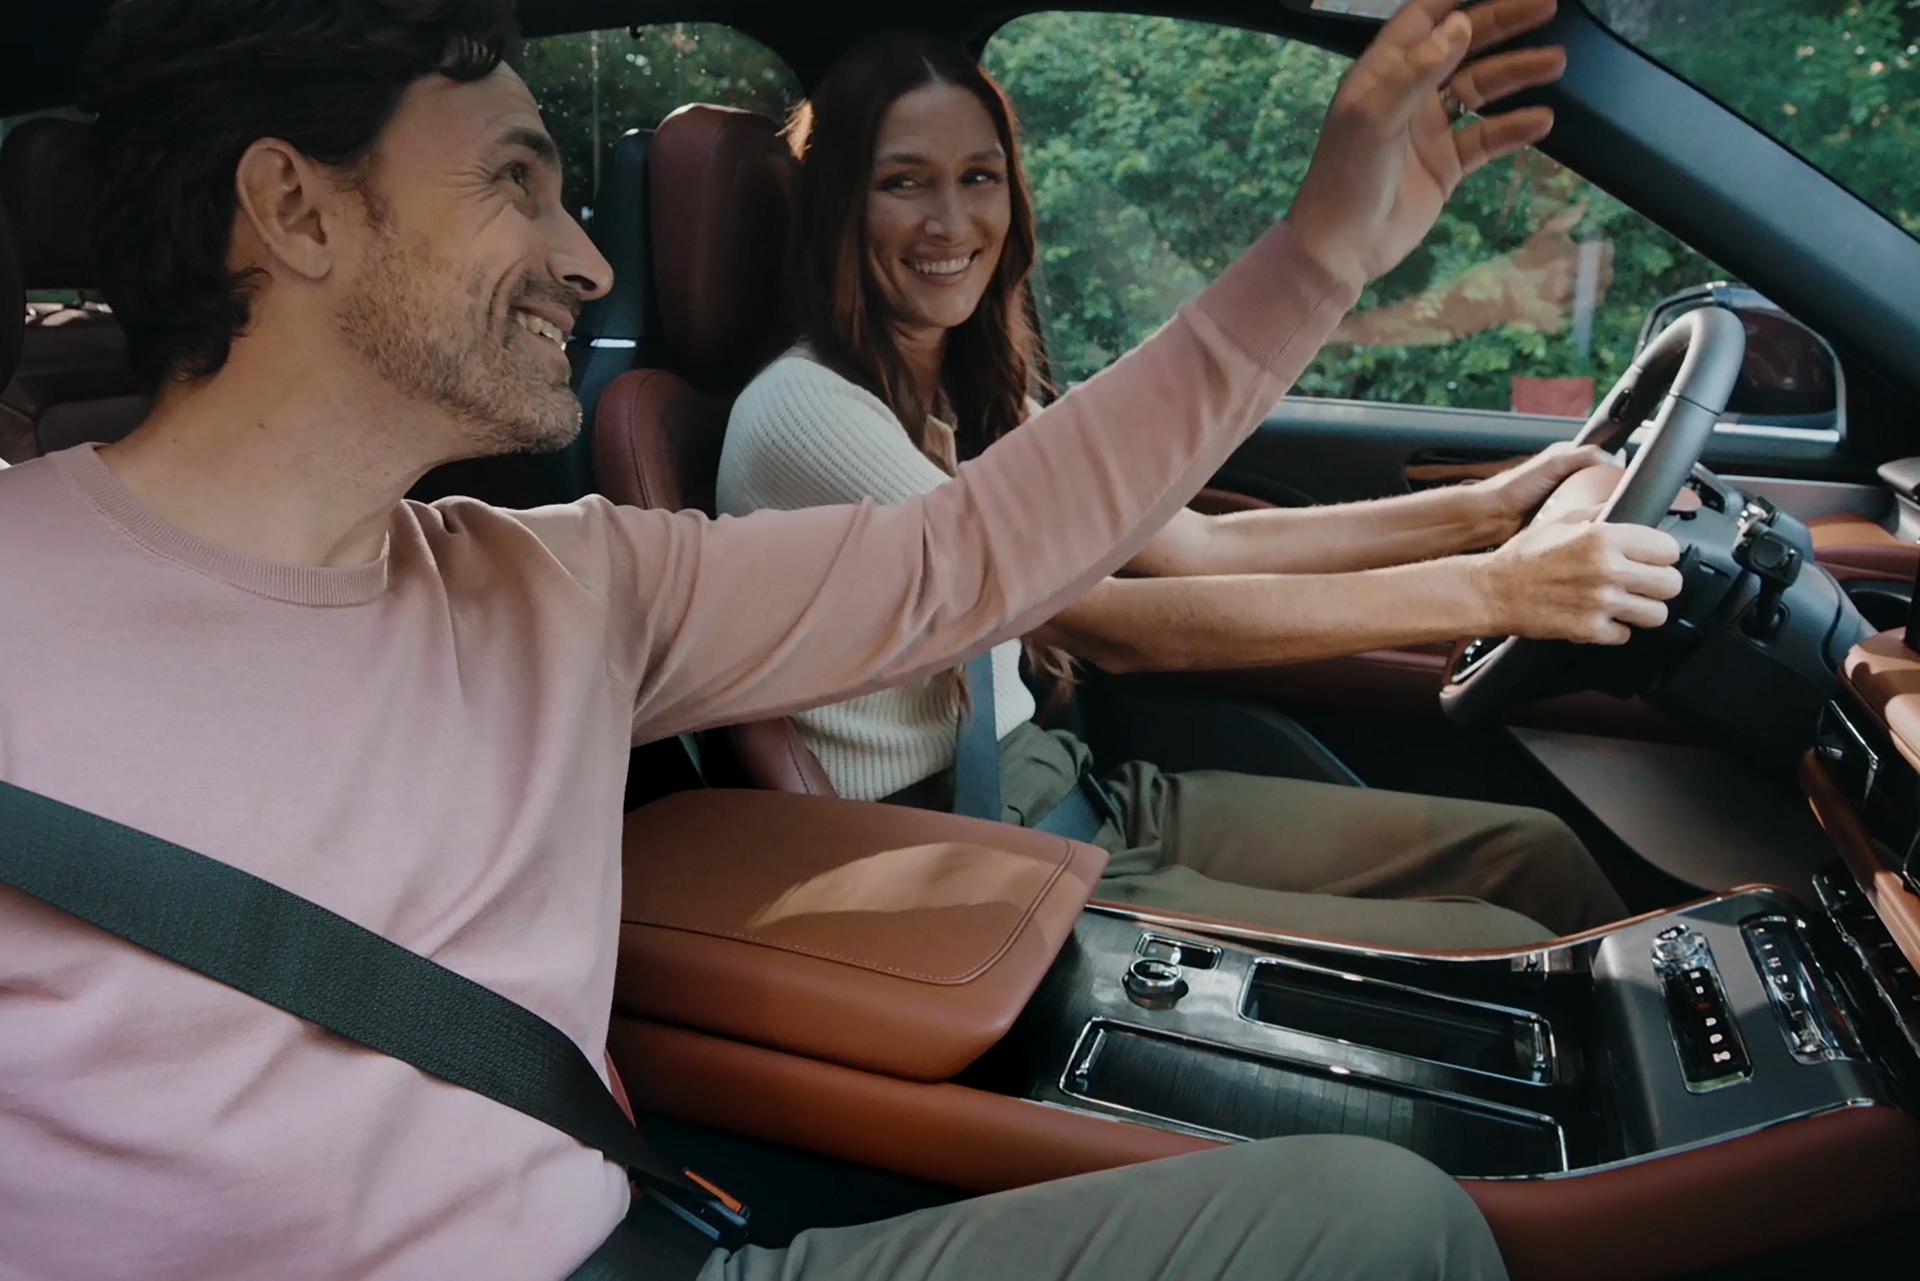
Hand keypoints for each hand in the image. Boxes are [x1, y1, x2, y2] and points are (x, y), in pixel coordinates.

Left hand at [1289, 0, 1567, 290]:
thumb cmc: (1348, 176)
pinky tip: (1543, 119)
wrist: (1343, 247)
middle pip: (1463, 46)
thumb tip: (1460, 23)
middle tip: (1547, 6)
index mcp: (1384, 74)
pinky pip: (1488, 137)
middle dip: (1503, 24)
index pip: (1423, 18)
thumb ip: (1418, 69)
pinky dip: (1515, 127)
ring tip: (1556, 61)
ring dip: (1517, 72)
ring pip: (1482, 89)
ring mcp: (1430, 129)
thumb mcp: (1376, 116)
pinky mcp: (1447, 164)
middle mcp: (1410, 94)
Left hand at [1470, 441, 1613, 538]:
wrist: (1488, 518)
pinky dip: (1590, 526)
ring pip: (1596, 506)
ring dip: (1603, 512)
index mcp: (1568, 460)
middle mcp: (1568, 480)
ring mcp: (1565, 503)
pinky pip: (1583, 523)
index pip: (1604, 461)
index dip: (1619, 469)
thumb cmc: (1512, 488)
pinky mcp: (1560, 523)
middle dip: (1614, 493)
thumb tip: (1616, 459)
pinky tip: (1596, 531)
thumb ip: (1583, 456)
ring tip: (1614, 518)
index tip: (1632, 479)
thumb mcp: (1552, 463)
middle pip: (1603, 485)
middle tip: (1626, 503)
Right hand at [1474, 518, 1683, 644]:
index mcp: (1604, 537)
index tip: (1653, 559)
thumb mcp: (1561, 519)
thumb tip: (1627, 503)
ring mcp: (1600, 602)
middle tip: (1645, 583)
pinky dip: (1616, 629)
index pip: (1669, 549)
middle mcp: (1607, 569)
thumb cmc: (1523, 556)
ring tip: (1628, 603)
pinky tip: (1601, 617)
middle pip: (1671, 584)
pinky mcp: (1590, 630)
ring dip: (1644, 610)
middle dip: (1660, 584)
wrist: (1492, 590)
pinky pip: (1625, 635)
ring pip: (1657, 614)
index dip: (1662, 555)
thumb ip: (1600, 513)